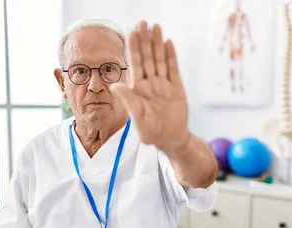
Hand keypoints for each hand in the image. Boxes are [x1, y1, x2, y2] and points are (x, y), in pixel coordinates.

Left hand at [110, 21, 189, 156]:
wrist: (170, 140)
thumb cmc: (151, 133)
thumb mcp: (137, 119)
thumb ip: (128, 101)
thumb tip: (114, 86)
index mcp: (138, 90)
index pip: (135, 64)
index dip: (134, 48)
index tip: (132, 32)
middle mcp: (149, 84)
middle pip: (147, 58)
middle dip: (145, 40)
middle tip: (143, 23)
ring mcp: (163, 85)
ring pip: (160, 60)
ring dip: (157, 44)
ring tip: (156, 27)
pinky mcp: (176, 88)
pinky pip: (173, 69)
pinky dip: (171, 56)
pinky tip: (167, 43)